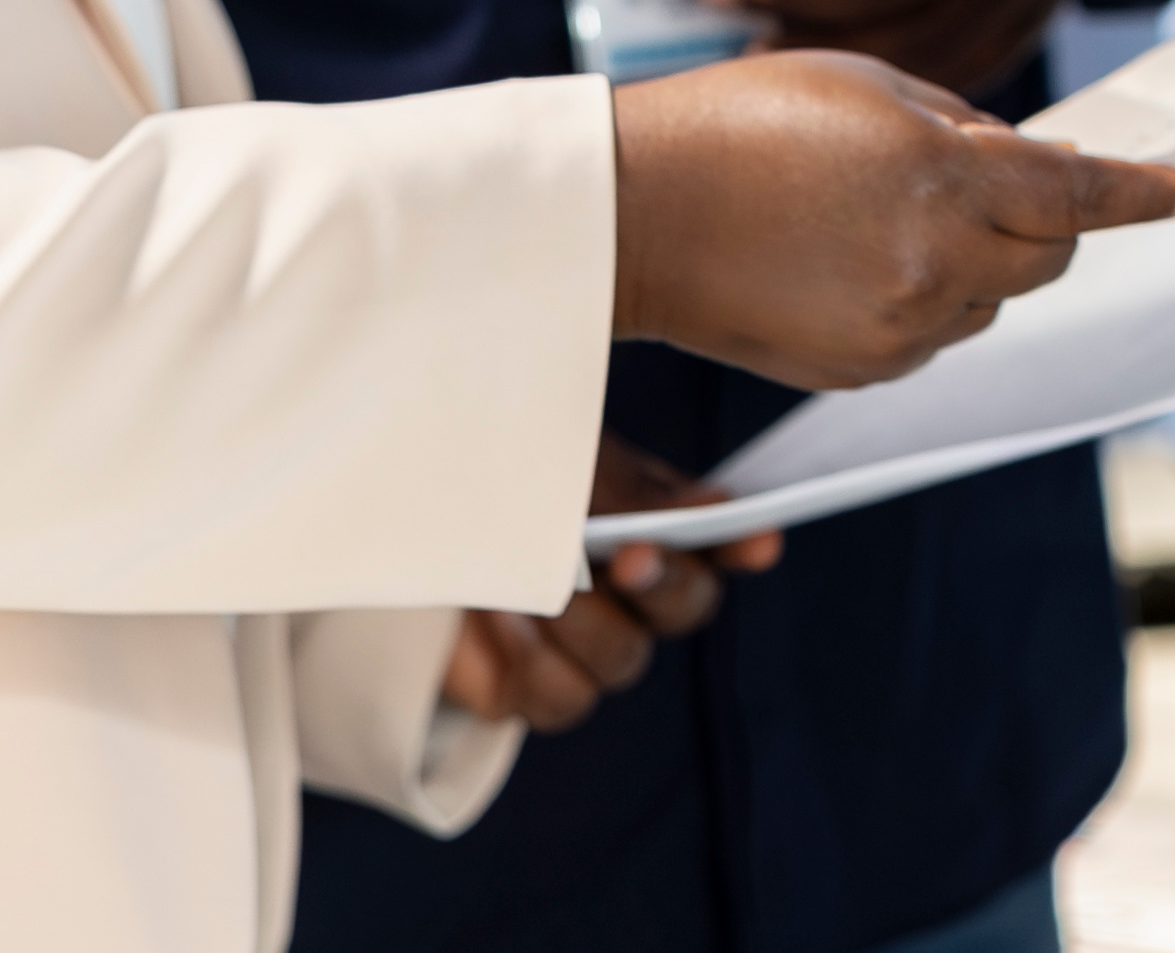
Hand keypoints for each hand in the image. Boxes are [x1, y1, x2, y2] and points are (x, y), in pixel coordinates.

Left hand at [441, 436, 784, 732]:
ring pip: (622, 661)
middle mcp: (640, 597)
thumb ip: (635, 498)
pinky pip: (559, 701)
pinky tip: (499, 618)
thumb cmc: (502, 491)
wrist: (414, 532)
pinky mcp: (538, 693)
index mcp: (658, 530)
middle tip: (631, 556)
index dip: (745, 547)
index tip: (759, 542)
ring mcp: (593, 649)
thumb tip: (716, 512)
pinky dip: (530, 660)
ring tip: (526, 584)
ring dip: (577, 622)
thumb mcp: (568, 473)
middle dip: (662, 582)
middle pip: (686, 607)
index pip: (724, 543)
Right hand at [607, 46, 1174, 389]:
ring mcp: (901, 328)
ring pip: (992, 297)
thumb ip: (968, 126)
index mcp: (942, 178)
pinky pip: (935, 333)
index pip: (1077, 197)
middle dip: (1041, 219)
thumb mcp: (867, 83)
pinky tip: (850, 258)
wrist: (636, 216)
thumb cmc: (741, 123)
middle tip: (976, 179)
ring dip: (975, 257)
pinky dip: (924, 296)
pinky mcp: (865, 371)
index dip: (1140, 195)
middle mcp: (935, 264)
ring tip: (877, 211)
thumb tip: (1040, 163)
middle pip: (1049, 256)